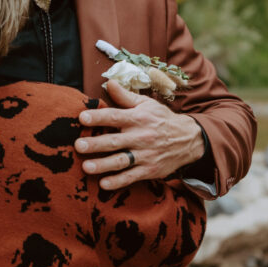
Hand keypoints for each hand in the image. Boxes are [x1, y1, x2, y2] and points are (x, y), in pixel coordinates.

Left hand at [75, 80, 203, 189]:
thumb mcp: (146, 104)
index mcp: (138, 118)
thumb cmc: (161, 119)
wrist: (188, 140)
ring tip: (86, 167)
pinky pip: (131, 177)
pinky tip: (103, 184)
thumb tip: (109, 82)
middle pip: (115, 141)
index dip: (99, 117)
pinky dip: (118, 182)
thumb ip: (125, 96)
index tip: (82, 117)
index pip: (115, 117)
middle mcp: (140, 137)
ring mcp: (145, 155)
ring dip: (103, 165)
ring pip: (121, 161)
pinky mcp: (149, 170)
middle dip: (96, 144)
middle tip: (78, 146)